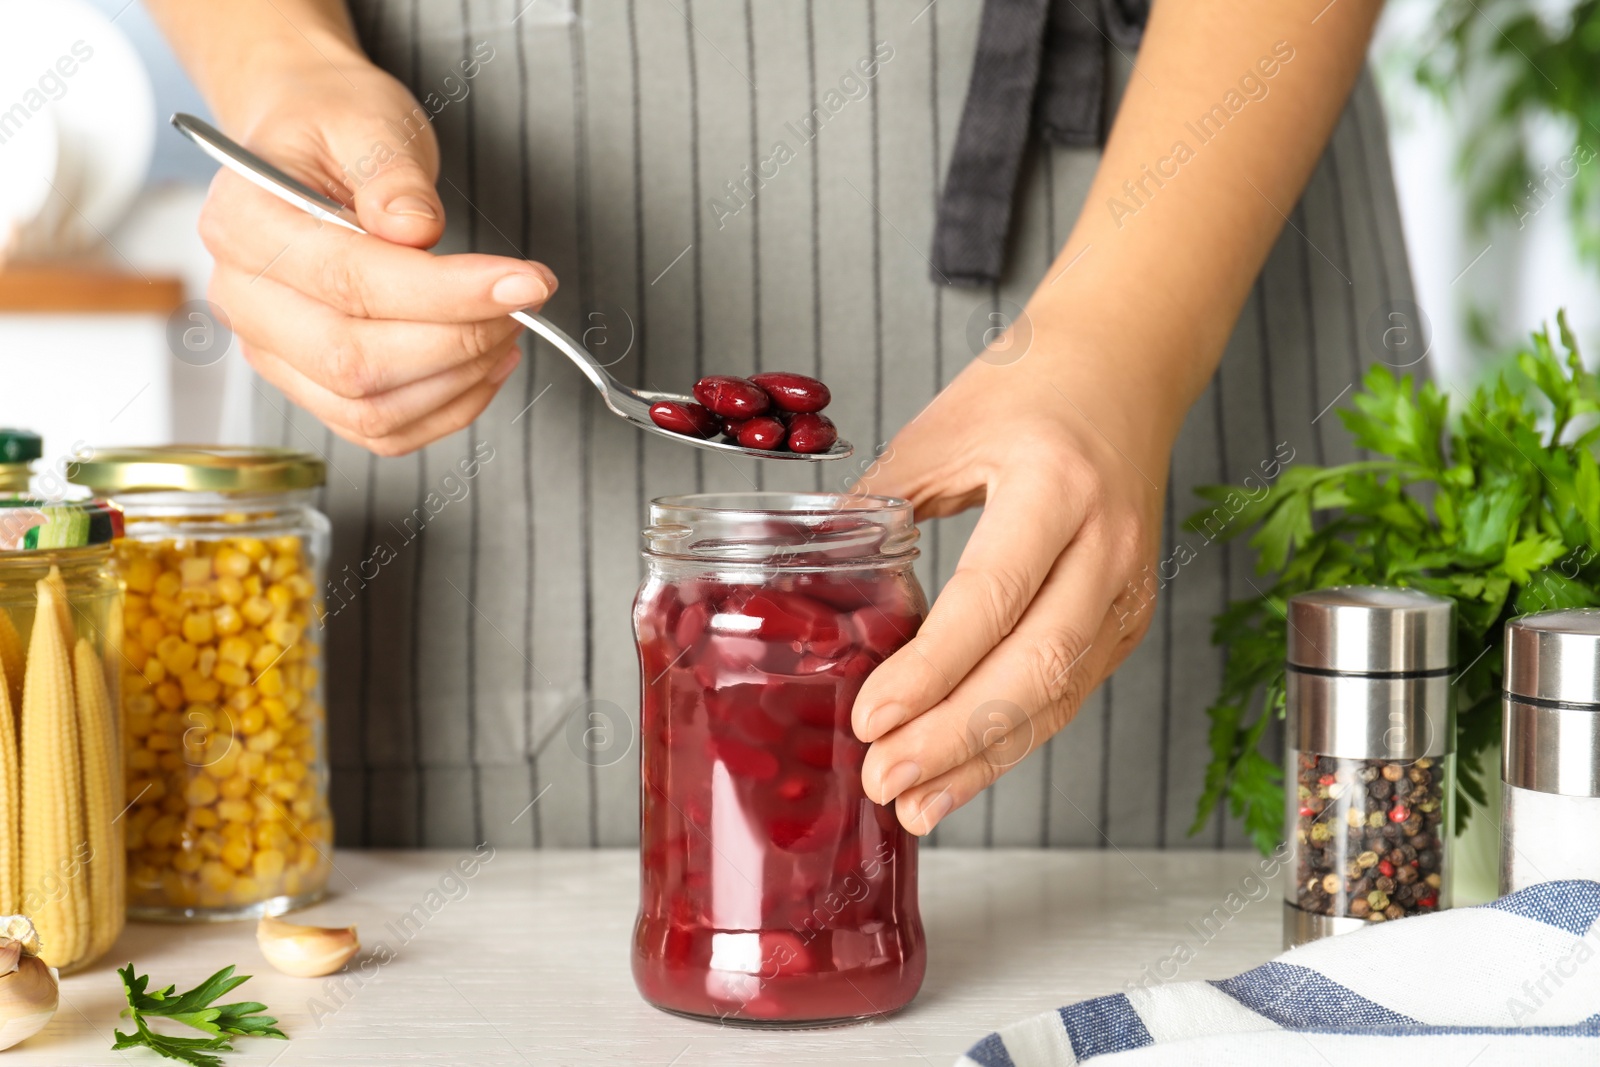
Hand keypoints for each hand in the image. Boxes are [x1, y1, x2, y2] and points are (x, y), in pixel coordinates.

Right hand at [198, 51, 556, 454]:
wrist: (309, 148)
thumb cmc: (336, 129)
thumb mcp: (368, 122)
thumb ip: (390, 174)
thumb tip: (415, 230)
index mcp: (243, 223)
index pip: (350, 279)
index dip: (447, 291)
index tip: (525, 282)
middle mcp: (243, 298)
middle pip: (353, 359)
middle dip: (459, 341)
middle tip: (523, 303)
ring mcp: (271, 352)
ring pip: (368, 408)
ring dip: (459, 381)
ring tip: (510, 328)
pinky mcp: (307, 385)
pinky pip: (378, 428)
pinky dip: (445, 409)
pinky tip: (486, 364)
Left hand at [850, 337, 1172, 835]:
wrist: (1126, 368)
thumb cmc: (1031, 388)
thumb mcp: (941, 429)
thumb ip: (878, 506)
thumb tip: (808, 584)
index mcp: (1055, 485)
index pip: (992, 596)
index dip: (930, 669)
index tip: (870, 718)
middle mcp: (1105, 544)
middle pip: (1035, 666)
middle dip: (954, 737)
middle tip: (883, 779)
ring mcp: (1127, 587)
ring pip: (1058, 696)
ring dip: (983, 759)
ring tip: (913, 803)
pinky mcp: (1126, 616)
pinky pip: (1069, 693)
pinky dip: (1012, 740)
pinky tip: (960, 774)